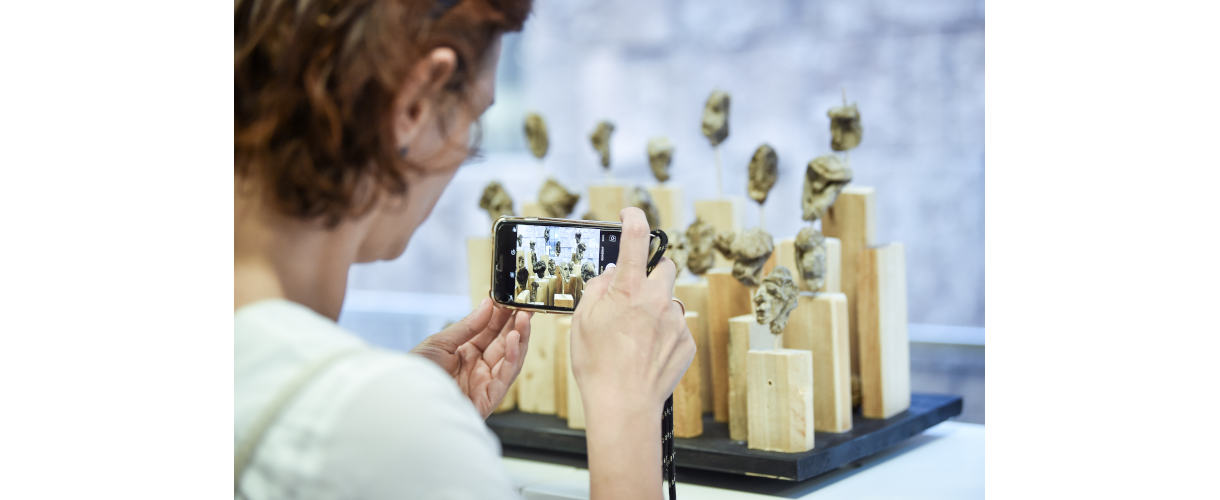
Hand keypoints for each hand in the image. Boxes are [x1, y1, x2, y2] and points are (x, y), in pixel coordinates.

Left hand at [410, 298, 531, 418]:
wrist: (405, 402)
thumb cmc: (416, 374)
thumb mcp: (440, 343)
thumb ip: (467, 326)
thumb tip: (487, 305)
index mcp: (465, 354)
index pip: (491, 332)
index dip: (503, 316)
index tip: (513, 300)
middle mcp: (477, 368)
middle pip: (504, 344)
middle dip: (517, 325)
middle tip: (527, 306)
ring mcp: (484, 383)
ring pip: (511, 359)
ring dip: (520, 338)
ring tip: (524, 318)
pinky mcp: (488, 399)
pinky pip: (505, 377)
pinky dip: (513, 358)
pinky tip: (515, 340)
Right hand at [572, 207, 692, 413]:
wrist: (624, 406)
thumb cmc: (597, 364)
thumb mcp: (582, 320)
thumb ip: (598, 288)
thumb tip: (611, 273)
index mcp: (629, 290)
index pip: (636, 237)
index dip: (634, 217)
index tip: (630, 213)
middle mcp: (658, 300)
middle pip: (664, 266)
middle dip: (651, 271)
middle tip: (633, 289)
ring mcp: (676, 321)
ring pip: (670, 300)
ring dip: (656, 306)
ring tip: (635, 334)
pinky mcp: (687, 342)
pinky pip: (676, 326)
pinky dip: (663, 332)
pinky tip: (646, 352)